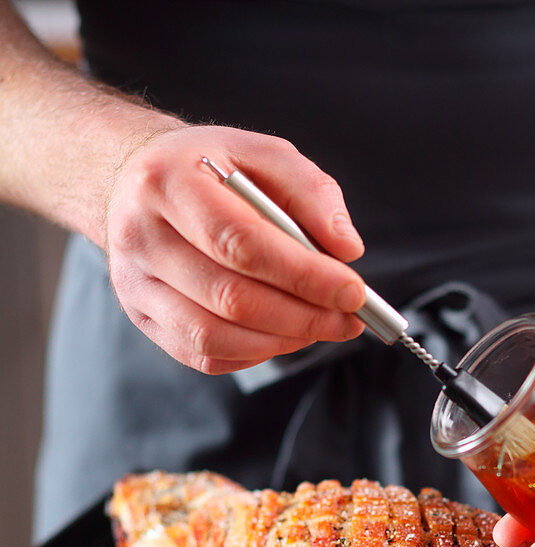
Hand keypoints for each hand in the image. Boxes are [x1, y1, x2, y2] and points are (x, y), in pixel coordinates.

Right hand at [106, 125, 365, 373]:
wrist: (134, 182)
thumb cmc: (210, 170)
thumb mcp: (261, 155)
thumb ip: (310, 192)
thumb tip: (347, 249)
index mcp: (168, 182)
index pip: (240, 242)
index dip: (303, 275)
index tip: (353, 291)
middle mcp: (140, 236)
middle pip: (229, 297)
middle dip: (302, 316)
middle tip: (348, 320)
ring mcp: (134, 284)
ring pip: (213, 337)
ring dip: (280, 341)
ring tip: (319, 328)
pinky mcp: (142, 318)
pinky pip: (203, 356)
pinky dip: (253, 353)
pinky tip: (281, 335)